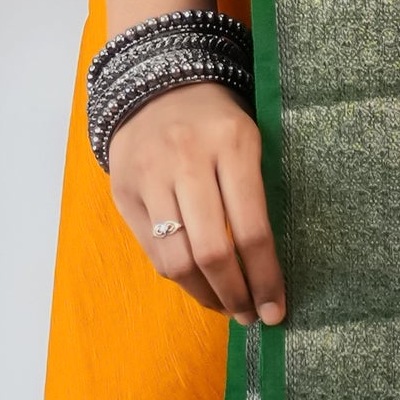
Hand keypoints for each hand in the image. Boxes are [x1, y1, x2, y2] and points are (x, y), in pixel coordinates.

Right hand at [109, 79, 283, 325]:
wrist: (157, 84)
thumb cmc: (218, 121)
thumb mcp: (250, 141)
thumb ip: (256, 196)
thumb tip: (268, 271)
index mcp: (234, 144)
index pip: (253, 229)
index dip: (265, 278)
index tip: (276, 310)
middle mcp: (188, 159)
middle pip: (212, 251)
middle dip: (235, 295)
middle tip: (249, 315)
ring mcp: (151, 176)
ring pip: (176, 259)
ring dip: (204, 294)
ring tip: (224, 306)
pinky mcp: (124, 190)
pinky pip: (152, 250)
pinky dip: (178, 276)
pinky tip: (197, 283)